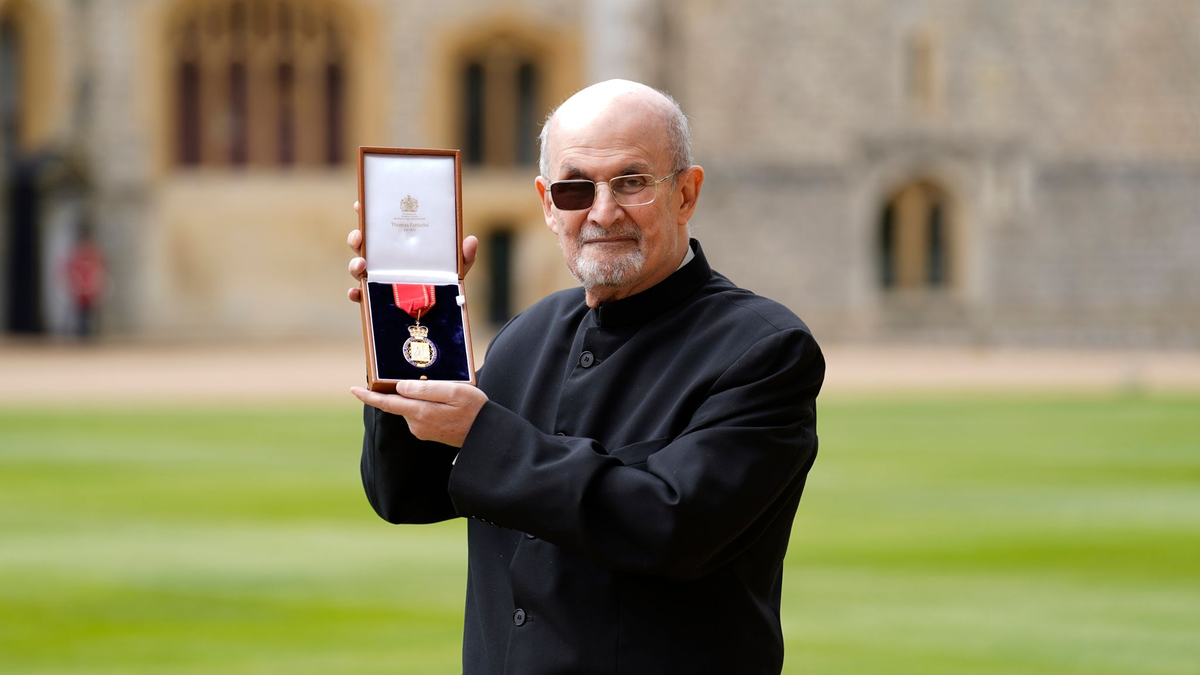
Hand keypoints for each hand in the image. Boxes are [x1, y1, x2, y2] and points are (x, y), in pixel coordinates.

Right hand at [346, 201, 478, 302]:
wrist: (442, 310)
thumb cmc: (444, 281)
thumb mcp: (456, 266)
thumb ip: (464, 255)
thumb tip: (471, 240)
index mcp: (398, 245)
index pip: (379, 226)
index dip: (366, 213)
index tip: (359, 205)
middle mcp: (384, 259)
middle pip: (362, 245)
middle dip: (356, 239)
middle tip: (359, 237)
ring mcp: (378, 278)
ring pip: (358, 269)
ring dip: (354, 265)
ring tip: (361, 266)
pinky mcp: (377, 298)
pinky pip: (361, 296)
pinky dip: (356, 294)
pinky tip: (356, 293)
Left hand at [351, 380, 488, 447]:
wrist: (486, 435)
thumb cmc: (474, 410)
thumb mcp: (454, 391)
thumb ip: (426, 389)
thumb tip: (400, 387)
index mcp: (420, 412)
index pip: (387, 403)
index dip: (369, 396)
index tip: (353, 390)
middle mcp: (417, 424)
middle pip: (400, 401)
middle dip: (405, 389)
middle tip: (428, 379)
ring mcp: (422, 430)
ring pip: (411, 407)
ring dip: (419, 397)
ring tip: (445, 392)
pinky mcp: (428, 432)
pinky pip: (419, 413)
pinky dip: (425, 404)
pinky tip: (444, 402)